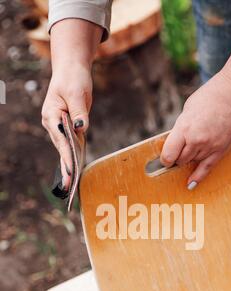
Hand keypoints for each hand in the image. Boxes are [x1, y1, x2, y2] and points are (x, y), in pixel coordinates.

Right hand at [41, 19, 100, 188]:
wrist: (72, 69)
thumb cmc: (73, 78)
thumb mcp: (77, 93)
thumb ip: (79, 112)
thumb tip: (82, 128)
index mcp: (51, 114)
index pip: (60, 139)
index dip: (66, 156)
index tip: (70, 170)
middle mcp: (52, 123)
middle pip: (60, 147)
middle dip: (65, 166)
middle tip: (68, 186)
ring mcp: (59, 125)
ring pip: (65, 148)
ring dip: (69, 165)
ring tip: (71, 184)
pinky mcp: (68, 126)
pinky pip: (72, 143)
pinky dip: (74, 155)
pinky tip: (77, 169)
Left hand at [160, 71, 230, 187]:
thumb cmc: (212, 95)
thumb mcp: (189, 109)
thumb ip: (182, 127)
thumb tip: (176, 140)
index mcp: (184, 128)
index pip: (168, 154)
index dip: (165, 158)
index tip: (165, 158)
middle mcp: (196, 140)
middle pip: (180, 160)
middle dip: (177, 157)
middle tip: (178, 151)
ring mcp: (210, 146)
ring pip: (192, 162)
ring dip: (189, 159)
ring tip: (191, 149)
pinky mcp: (222, 149)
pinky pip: (207, 168)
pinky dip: (197, 177)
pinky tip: (190, 184)